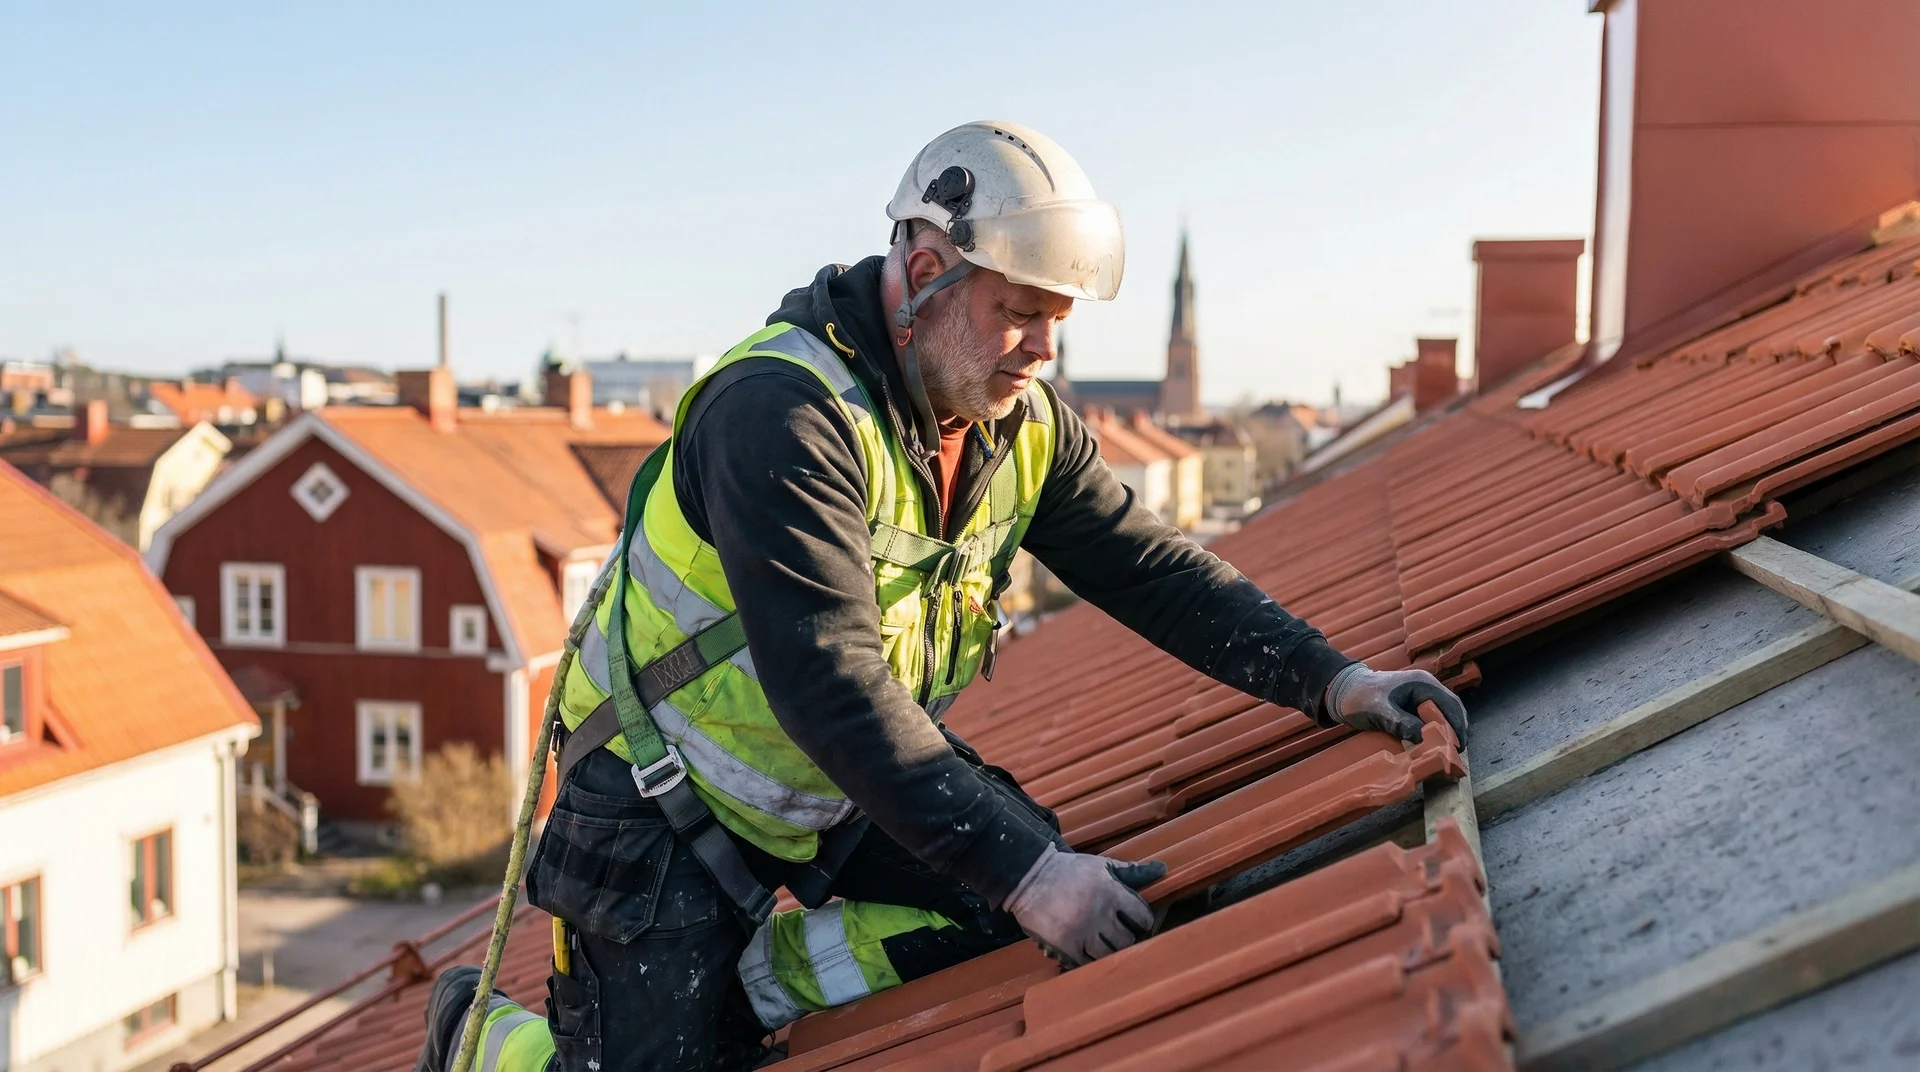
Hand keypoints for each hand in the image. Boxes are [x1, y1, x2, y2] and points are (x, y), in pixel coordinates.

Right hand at [1003, 845, 1165, 967]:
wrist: (1029, 877)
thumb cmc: (1070, 871)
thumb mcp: (1102, 865)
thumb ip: (1132, 871)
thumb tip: (1162, 869)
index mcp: (1111, 891)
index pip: (1143, 916)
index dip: (1144, 921)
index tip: (1138, 923)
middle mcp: (1099, 912)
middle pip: (1127, 939)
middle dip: (1127, 938)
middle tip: (1121, 935)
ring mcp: (1081, 931)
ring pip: (1109, 954)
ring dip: (1109, 950)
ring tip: (1104, 943)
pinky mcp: (1065, 945)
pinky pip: (1086, 962)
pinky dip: (1089, 959)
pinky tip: (1088, 950)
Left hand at [1324, 663, 1467, 742]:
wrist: (1342, 691)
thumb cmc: (1360, 697)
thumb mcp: (1379, 711)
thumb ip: (1401, 723)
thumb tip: (1424, 737)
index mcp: (1422, 683)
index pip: (1450, 705)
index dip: (1457, 726)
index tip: (1459, 747)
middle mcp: (1426, 687)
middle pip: (1451, 710)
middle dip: (1456, 731)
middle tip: (1456, 754)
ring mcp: (1421, 696)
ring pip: (1443, 715)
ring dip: (1447, 732)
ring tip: (1448, 753)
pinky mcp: (1414, 705)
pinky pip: (1431, 719)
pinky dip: (1436, 731)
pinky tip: (1434, 746)